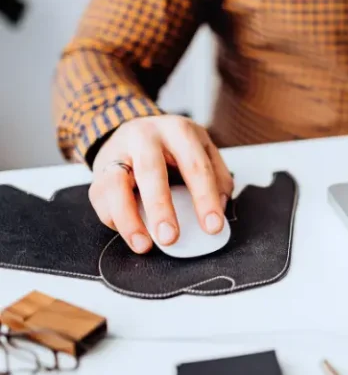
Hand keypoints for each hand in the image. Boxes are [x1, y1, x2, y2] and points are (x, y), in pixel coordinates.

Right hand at [89, 115, 233, 253]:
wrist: (133, 128)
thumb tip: (220, 207)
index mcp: (178, 131)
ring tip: (144, 245)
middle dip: (161, 208)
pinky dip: (115, 220)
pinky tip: (132, 235)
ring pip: (116, 185)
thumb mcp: (202, 149)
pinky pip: (102, 199)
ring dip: (129, 219)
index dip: (205, 199)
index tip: (213, 227)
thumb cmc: (173, 146)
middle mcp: (145, 137)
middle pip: (151, 171)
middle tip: (170, 238)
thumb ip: (218, 176)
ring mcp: (117, 152)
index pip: (195, 167)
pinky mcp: (99, 172)